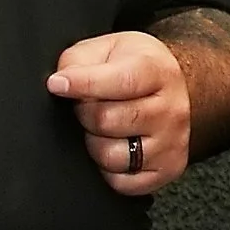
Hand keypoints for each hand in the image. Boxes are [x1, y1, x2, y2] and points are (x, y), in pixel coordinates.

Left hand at [49, 31, 191, 195]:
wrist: (170, 87)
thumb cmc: (136, 67)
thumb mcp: (110, 47)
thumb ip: (80, 60)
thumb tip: (60, 82)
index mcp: (158, 72)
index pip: (121, 82)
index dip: (83, 84)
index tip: (57, 85)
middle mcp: (171, 109)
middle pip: (108, 120)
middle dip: (85, 112)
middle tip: (87, 104)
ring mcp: (172, 143)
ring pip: (111, 156)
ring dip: (94, 142)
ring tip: (101, 127)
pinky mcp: (167, 170)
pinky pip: (120, 182)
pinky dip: (107, 169)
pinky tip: (115, 146)